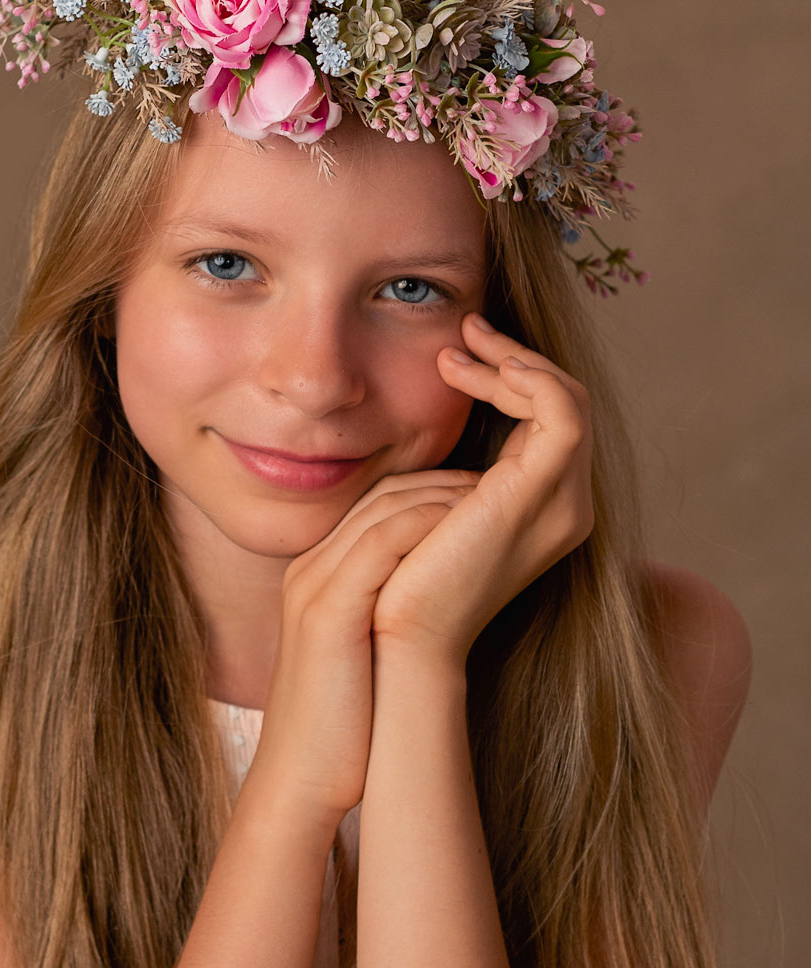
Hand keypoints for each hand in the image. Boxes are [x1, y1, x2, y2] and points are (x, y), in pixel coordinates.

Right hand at [248, 470, 479, 829]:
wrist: (301, 783)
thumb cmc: (344, 730)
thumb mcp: (366, 658)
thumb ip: (391, 618)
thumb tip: (446, 603)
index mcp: (316, 578)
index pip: (377, 507)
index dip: (436, 492)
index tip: (491, 497)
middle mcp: (309, 570)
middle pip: (382, 496)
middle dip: (448, 482)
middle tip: (507, 482)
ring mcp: (314, 586)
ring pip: (386, 509)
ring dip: (449, 495)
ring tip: (502, 495)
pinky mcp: (329, 609)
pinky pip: (385, 541)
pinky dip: (433, 524)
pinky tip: (478, 525)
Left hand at [370, 313, 594, 665]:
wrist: (402, 635)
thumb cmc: (401, 580)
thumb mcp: (432, 509)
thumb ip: (449, 474)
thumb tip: (432, 431)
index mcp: (544, 510)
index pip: (550, 422)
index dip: (511, 379)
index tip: (458, 355)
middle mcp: (567, 506)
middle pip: (564, 404)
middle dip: (515, 360)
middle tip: (464, 333)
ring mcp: (562, 503)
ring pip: (567, 400)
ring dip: (514, 362)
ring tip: (460, 348)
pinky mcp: (541, 495)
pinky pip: (561, 412)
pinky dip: (527, 379)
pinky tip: (475, 370)